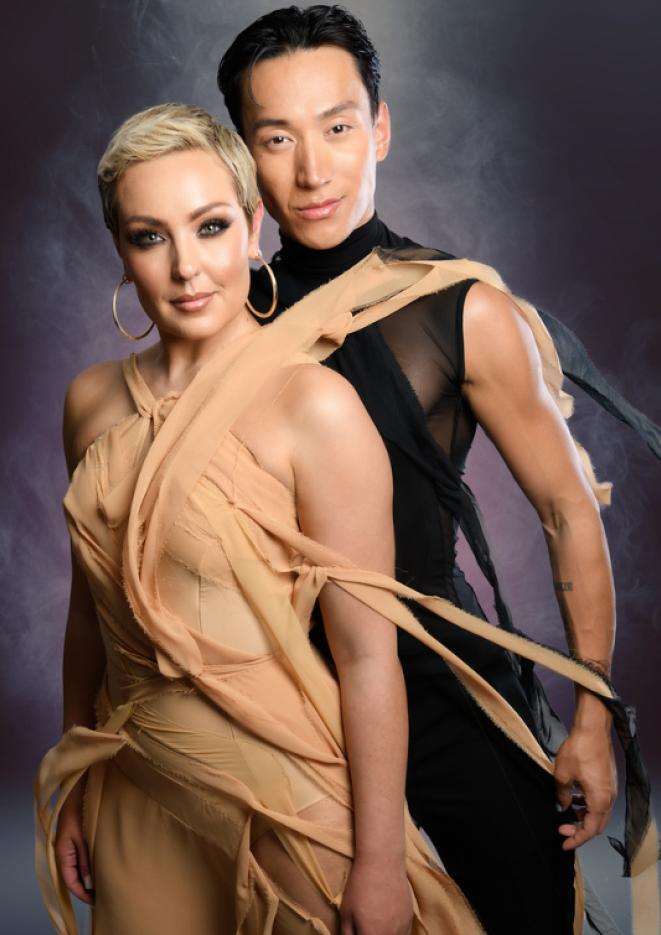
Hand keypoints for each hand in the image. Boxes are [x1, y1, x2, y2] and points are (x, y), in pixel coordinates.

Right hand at [54, 792, 93, 904]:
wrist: (76, 795)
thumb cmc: (79, 814)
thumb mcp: (84, 839)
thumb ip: (86, 860)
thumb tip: (89, 883)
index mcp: (62, 855)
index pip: (70, 881)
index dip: (81, 893)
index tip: (94, 901)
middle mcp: (63, 854)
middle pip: (72, 878)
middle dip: (84, 889)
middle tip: (100, 897)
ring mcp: (68, 849)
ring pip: (75, 870)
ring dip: (86, 879)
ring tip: (100, 887)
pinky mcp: (73, 843)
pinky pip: (78, 861)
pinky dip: (86, 869)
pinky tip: (97, 871)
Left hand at [340, 856, 412, 934]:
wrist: (382, 862)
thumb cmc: (360, 885)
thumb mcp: (346, 911)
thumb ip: (347, 933)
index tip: (357, 932)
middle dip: (371, 934)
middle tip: (365, 927)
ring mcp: (403, 928)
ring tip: (376, 926)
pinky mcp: (410, 918)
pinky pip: (405, 934)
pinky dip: (396, 933)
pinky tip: (389, 925)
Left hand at [554, 722, 616, 850]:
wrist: (592, 728)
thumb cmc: (579, 749)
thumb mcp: (562, 775)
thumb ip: (562, 795)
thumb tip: (562, 806)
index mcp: (600, 800)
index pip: (590, 830)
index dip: (576, 839)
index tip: (563, 843)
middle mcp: (609, 797)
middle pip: (596, 824)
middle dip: (579, 830)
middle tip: (562, 829)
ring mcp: (610, 788)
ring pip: (598, 812)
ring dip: (583, 816)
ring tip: (567, 812)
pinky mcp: (607, 779)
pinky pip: (599, 800)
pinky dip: (587, 804)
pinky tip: (575, 797)